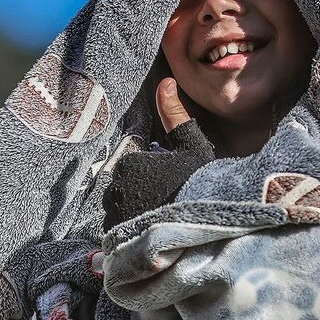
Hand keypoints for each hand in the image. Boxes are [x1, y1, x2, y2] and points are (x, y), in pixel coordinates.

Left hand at [102, 79, 214, 230]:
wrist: (204, 223)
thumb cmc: (199, 183)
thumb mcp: (192, 146)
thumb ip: (175, 116)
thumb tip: (165, 83)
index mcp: (129, 163)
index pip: (131, 168)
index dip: (150, 175)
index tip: (167, 185)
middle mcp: (116, 187)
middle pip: (123, 189)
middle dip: (138, 194)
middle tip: (164, 202)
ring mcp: (116, 214)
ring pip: (120, 210)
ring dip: (133, 213)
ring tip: (157, 219)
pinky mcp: (118, 237)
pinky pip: (117, 233)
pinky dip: (130, 233)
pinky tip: (150, 233)